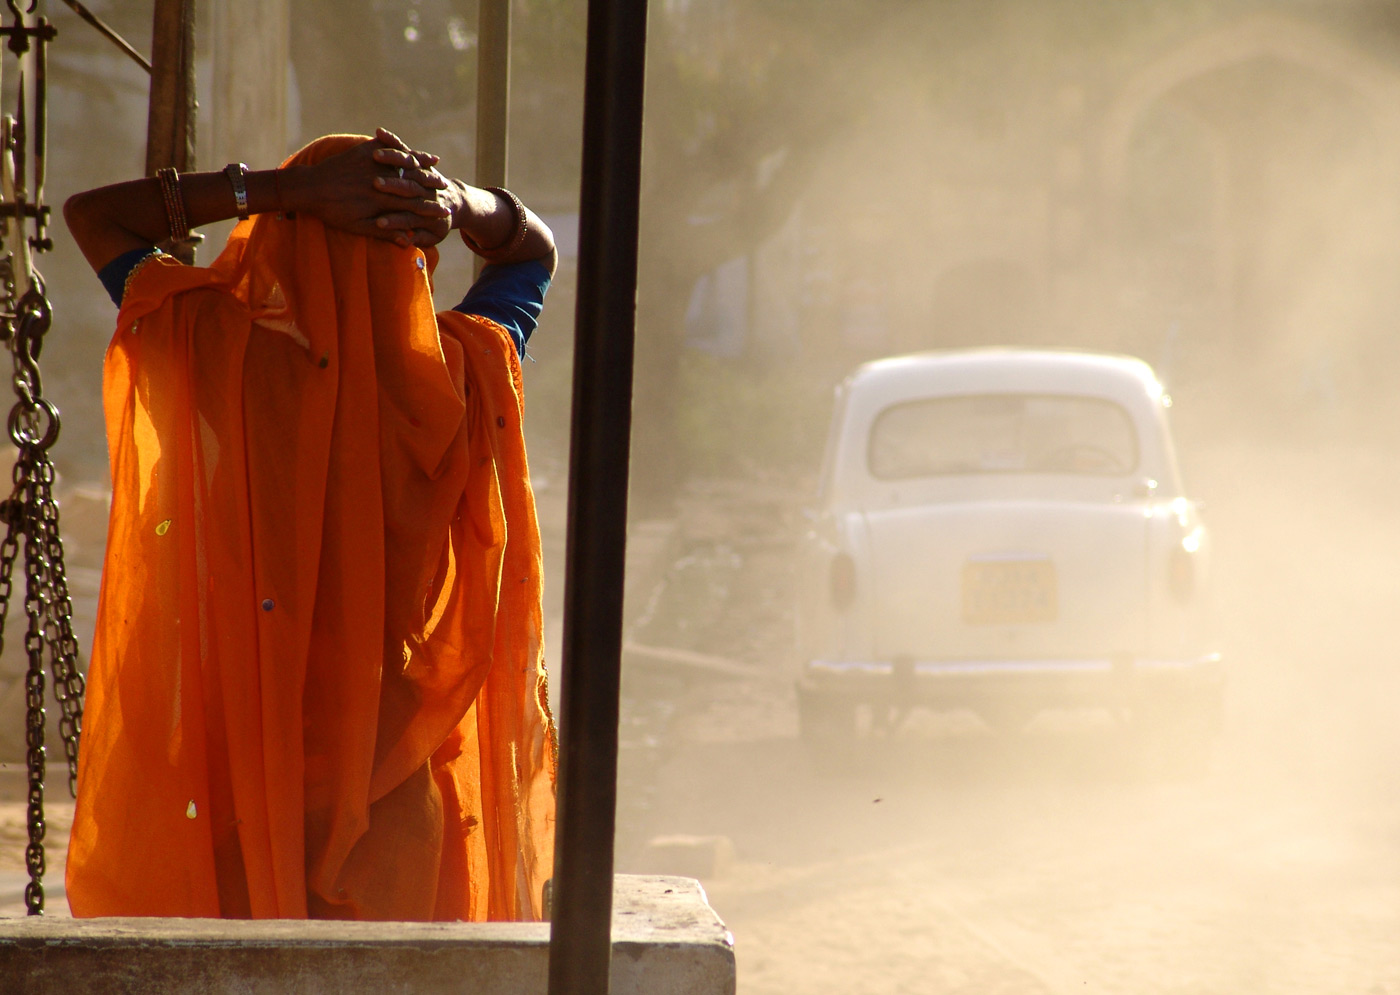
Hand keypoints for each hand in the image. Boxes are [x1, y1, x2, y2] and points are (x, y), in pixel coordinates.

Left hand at [288, 132, 448, 245]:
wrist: (308, 188)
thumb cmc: (333, 212)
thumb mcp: (358, 228)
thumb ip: (384, 233)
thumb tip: (407, 242)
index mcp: (379, 202)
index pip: (412, 205)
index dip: (429, 209)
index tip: (445, 212)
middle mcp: (379, 181)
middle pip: (412, 183)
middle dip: (431, 185)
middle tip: (447, 188)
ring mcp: (371, 164)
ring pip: (402, 163)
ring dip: (421, 163)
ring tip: (437, 165)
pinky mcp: (363, 152)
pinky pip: (386, 146)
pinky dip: (401, 146)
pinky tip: (409, 146)